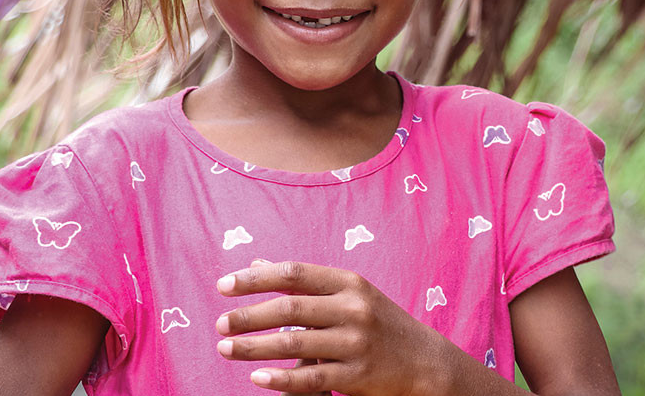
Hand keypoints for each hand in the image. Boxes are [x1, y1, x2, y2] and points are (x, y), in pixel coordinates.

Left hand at [214, 260, 447, 394]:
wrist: (426, 362)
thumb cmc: (379, 323)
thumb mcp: (349, 293)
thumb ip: (303, 282)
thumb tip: (256, 264)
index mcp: (349, 282)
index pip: (293, 274)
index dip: (255, 279)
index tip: (223, 286)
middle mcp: (354, 309)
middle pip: (290, 309)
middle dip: (248, 316)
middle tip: (219, 324)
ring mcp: (357, 343)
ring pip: (295, 344)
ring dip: (254, 347)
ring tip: (225, 348)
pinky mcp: (358, 376)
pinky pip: (311, 379)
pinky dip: (281, 379)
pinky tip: (256, 377)